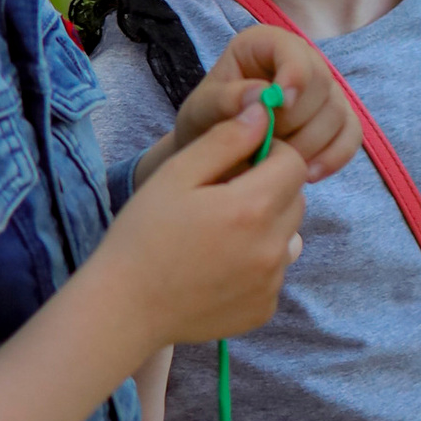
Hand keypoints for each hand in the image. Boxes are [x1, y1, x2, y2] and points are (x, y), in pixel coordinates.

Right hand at [102, 96, 309, 348]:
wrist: (125, 308)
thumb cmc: (144, 235)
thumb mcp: (176, 174)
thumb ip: (226, 140)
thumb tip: (264, 112)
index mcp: (252, 208)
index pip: (294, 162)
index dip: (270, 153)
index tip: (240, 161)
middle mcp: (272, 248)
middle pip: (295, 199)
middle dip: (270, 188)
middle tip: (224, 196)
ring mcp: (270, 283)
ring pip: (289, 235)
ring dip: (267, 226)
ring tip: (221, 233)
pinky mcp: (264, 309)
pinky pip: (275, 272)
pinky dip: (258, 263)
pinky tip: (219, 265)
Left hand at [141, 22, 357, 187]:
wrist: (215, 155)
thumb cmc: (205, 124)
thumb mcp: (201, 111)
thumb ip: (225, 99)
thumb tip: (262, 95)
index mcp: (265, 44)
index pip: (294, 50)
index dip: (294, 75)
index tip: (281, 106)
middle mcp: (300, 60)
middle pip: (321, 83)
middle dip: (295, 121)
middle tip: (267, 146)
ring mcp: (323, 90)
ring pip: (337, 112)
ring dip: (310, 145)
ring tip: (279, 163)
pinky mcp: (336, 119)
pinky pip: (351, 135)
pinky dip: (333, 157)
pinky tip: (308, 175)